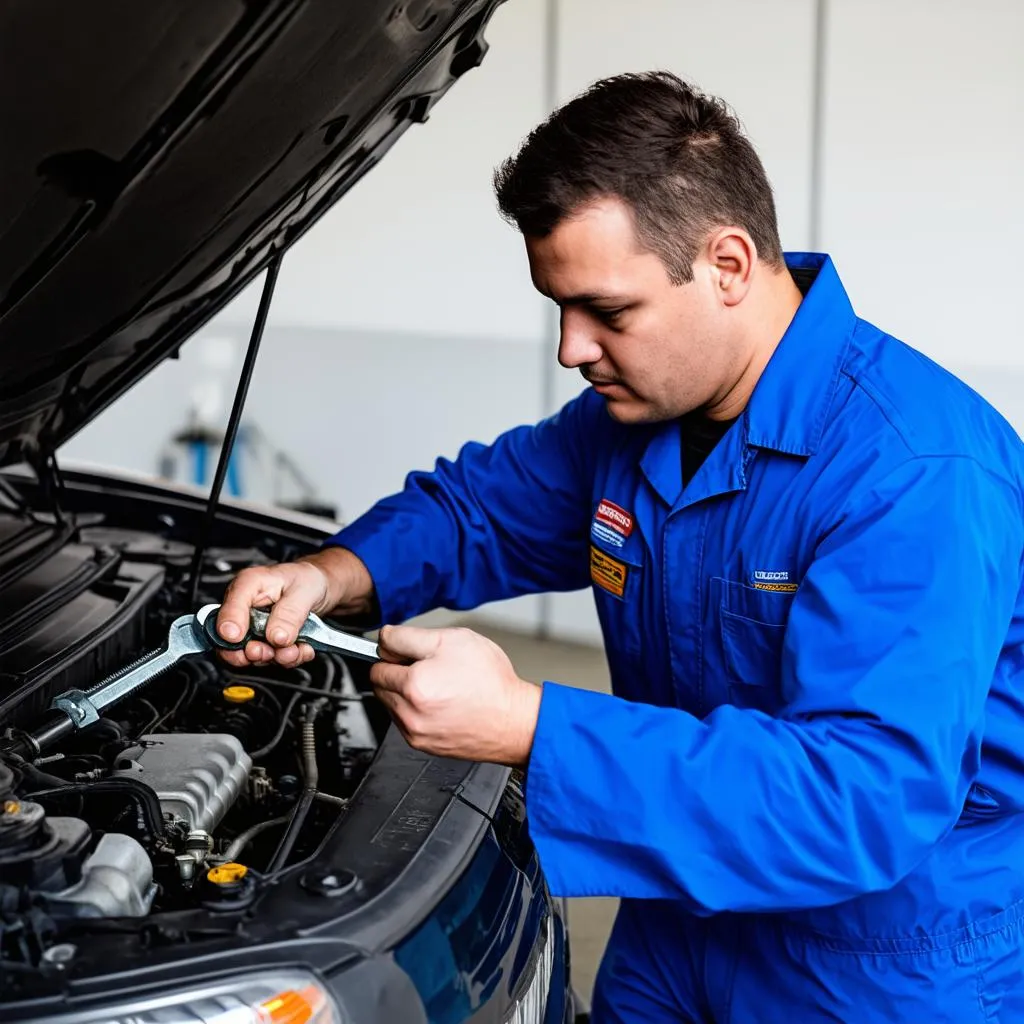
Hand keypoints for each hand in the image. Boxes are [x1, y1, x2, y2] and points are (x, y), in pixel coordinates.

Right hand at [215, 547, 373, 668]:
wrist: (322, 587)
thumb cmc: (308, 579)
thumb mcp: (304, 590)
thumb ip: (289, 614)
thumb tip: (275, 636)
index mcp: (249, 585)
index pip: (229, 608)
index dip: (229, 628)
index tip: (238, 638)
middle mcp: (247, 608)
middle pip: (232, 640)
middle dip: (253, 652)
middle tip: (269, 652)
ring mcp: (255, 627)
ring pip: (253, 654)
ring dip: (276, 657)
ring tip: (294, 650)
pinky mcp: (267, 641)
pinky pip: (272, 658)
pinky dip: (288, 659)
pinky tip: (301, 649)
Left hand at [370, 625, 540, 765]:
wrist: (514, 721)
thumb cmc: (491, 682)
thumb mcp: (454, 639)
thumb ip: (409, 636)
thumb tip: (385, 638)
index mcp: (414, 684)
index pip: (376, 663)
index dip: (393, 652)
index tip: (405, 652)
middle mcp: (410, 713)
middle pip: (379, 685)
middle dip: (396, 672)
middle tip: (426, 667)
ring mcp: (415, 732)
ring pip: (390, 703)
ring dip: (403, 692)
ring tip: (436, 685)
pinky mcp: (423, 745)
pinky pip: (404, 721)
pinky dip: (415, 710)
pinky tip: (439, 702)